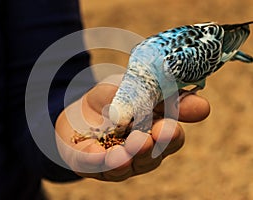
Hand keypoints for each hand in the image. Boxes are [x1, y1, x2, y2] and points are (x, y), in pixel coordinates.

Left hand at [55, 81, 209, 181]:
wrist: (77, 110)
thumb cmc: (111, 99)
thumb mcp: (134, 87)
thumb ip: (160, 94)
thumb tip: (203, 105)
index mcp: (152, 133)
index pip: (170, 138)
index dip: (173, 133)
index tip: (175, 123)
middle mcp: (138, 152)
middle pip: (152, 155)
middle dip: (156, 145)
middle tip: (158, 132)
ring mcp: (115, 160)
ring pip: (127, 164)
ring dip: (132, 155)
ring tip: (134, 145)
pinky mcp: (90, 163)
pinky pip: (95, 164)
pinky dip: (102, 160)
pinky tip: (108, 156)